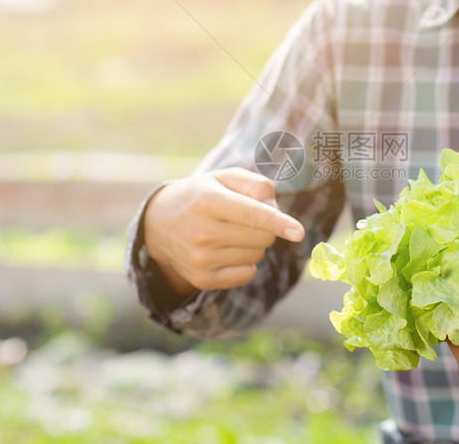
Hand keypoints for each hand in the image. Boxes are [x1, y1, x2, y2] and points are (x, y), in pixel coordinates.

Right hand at [143, 167, 304, 294]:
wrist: (160, 224)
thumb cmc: (203, 195)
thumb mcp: (225, 178)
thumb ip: (257, 185)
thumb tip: (276, 212)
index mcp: (207, 201)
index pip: (252, 215)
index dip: (278, 222)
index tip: (299, 232)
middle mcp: (202, 232)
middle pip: (262, 237)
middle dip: (265, 228)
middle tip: (244, 219)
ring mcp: (200, 259)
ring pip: (257, 256)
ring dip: (254, 245)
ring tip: (229, 233)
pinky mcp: (202, 280)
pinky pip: (247, 275)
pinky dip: (245, 264)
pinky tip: (226, 251)